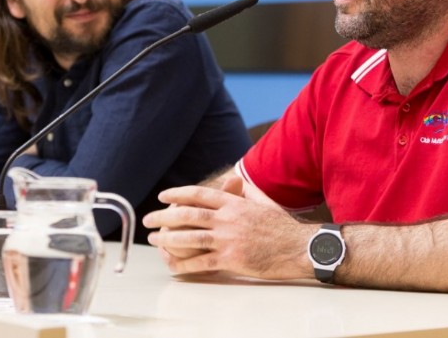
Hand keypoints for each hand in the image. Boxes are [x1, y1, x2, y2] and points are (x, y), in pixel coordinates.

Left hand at [143, 176, 312, 279]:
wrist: (299, 247)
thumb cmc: (283, 227)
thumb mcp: (262, 203)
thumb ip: (244, 194)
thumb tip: (235, 181)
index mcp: (234, 203)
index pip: (199, 194)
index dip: (178, 194)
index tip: (163, 196)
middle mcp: (228, 218)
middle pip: (188, 214)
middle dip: (164, 216)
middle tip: (148, 218)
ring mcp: (228, 239)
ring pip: (190, 237)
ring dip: (168, 239)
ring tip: (154, 240)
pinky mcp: (232, 259)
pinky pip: (202, 262)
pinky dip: (185, 264)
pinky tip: (173, 266)